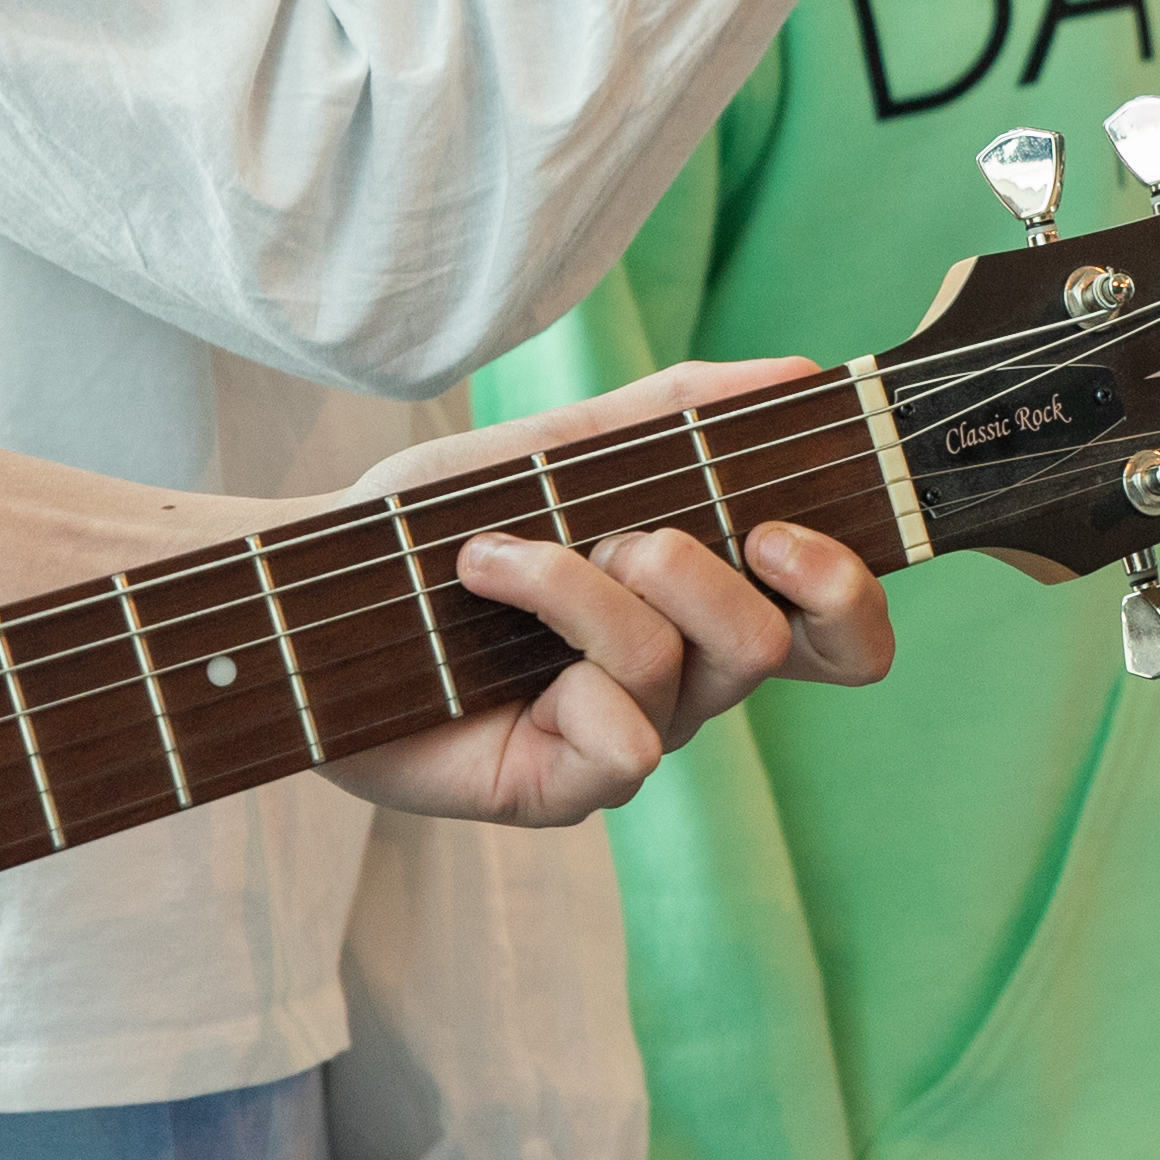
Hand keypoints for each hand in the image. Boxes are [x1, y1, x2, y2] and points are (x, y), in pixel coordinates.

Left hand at [322, 361, 895, 825]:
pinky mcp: (565, 789)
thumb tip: (799, 371)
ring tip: (497, 554)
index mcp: (702, 605)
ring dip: (585, 585)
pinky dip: (560, 659)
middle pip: (780, 643)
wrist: (310, 589)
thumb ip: (678, 412)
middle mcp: (684, 681)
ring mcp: (628, 738)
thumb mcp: (562, 445)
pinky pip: (629, 742)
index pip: (838, 633)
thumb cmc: (435, 523)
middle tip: (638, 536)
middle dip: (705, 569)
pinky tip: (486, 623)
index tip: (779, 528)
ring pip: (686, 666)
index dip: (849, 592)